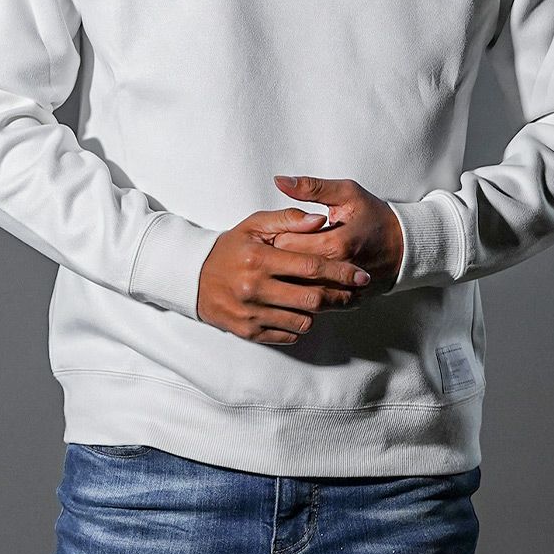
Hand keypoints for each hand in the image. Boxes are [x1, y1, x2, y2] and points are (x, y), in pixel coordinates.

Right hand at [197, 205, 374, 343]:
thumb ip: (288, 219)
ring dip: (320, 312)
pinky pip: (288, 334)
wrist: (192, 276)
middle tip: (354, 293)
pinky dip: (300, 324)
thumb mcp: (254, 225)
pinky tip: (302, 311)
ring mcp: (251, 313)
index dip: (341, 272)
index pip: (311, 267)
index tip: (360, 274)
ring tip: (326, 300)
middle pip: (312, 298)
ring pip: (304, 320)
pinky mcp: (248, 331)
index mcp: (259, 258)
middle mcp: (254, 288)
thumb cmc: (230, 247)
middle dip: (340, 297)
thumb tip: (320, 220)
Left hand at [270, 175, 404, 293]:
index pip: (285, 244)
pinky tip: (301, 279)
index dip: (275, 234)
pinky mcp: (345, 302)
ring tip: (287, 262)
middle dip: (277, 257)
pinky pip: (313, 303)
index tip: (275, 228)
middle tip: (276, 245)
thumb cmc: (375, 216)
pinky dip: (303, 292)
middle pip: (288, 269)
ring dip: (288, 277)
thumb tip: (280, 181)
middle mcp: (337, 271)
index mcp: (335, 243)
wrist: (406, 246)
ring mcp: (342, 290)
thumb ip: (311, 187)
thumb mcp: (347, 193)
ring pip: (297, 290)